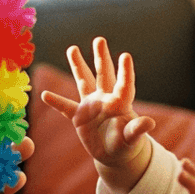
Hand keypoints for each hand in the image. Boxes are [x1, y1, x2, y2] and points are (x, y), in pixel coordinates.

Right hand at [40, 36, 153, 193]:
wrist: (113, 154)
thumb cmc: (126, 144)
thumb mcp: (132, 139)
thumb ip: (137, 130)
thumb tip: (150, 123)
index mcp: (120, 103)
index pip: (124, 84)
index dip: (125, 71)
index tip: (125, 55)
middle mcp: (105, 99)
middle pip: (104, 75)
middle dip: (102, 58)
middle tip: (100, 40)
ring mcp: (91, 105)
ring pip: (84, 82)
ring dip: (78, 66)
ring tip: (72, 48)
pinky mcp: (79, 116)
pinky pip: (66, 107)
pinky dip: (56, 102)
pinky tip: (44, 95)